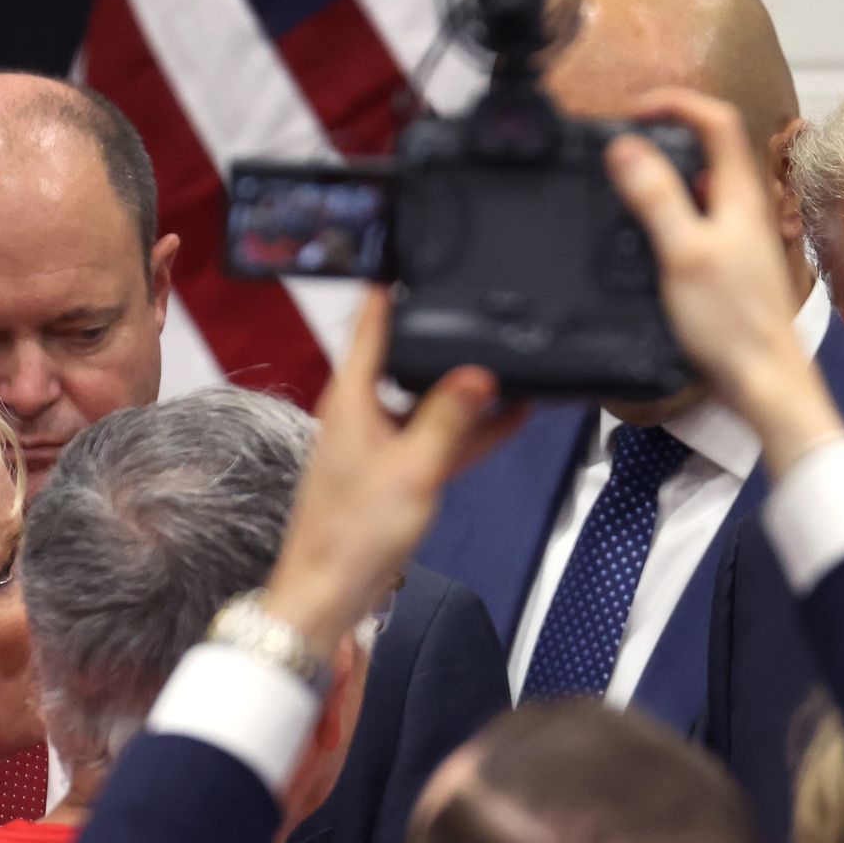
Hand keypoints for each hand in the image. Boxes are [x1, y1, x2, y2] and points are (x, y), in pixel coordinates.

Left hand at [264, 290, 524, 647]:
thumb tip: (480, 372)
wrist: (328, 593)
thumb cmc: (354, 533)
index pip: (372, 320)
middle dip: (445, 332)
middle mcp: (362, 409)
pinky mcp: (394, 467)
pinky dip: (469, 427)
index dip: (392, 282)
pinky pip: (438, 435)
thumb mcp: (414, 470)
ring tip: (515, 366)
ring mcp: (379, 439)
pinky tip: (509, 417)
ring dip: (467, 388)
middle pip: (407, 354)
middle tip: (482, 302)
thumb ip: (450, 419)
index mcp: (352, 397)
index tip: (416, 249)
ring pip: (429, 398)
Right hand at [606, 87, 843, 474]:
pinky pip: (697, 222)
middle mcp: (745, 210)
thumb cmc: (733, 324)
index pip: (717, 120)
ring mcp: (739, 237)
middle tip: (621, 146)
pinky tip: (644, 237)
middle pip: (707, 151)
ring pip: (700, 188)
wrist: (764, 381)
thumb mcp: (684, 253)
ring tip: (624, 187)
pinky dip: (668, 214)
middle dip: (663, 138)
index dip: (676, 103)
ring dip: (663, 178)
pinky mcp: (729, 265)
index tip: (635, 110)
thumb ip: (656, 198)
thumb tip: (628, 148)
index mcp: (741, 196)